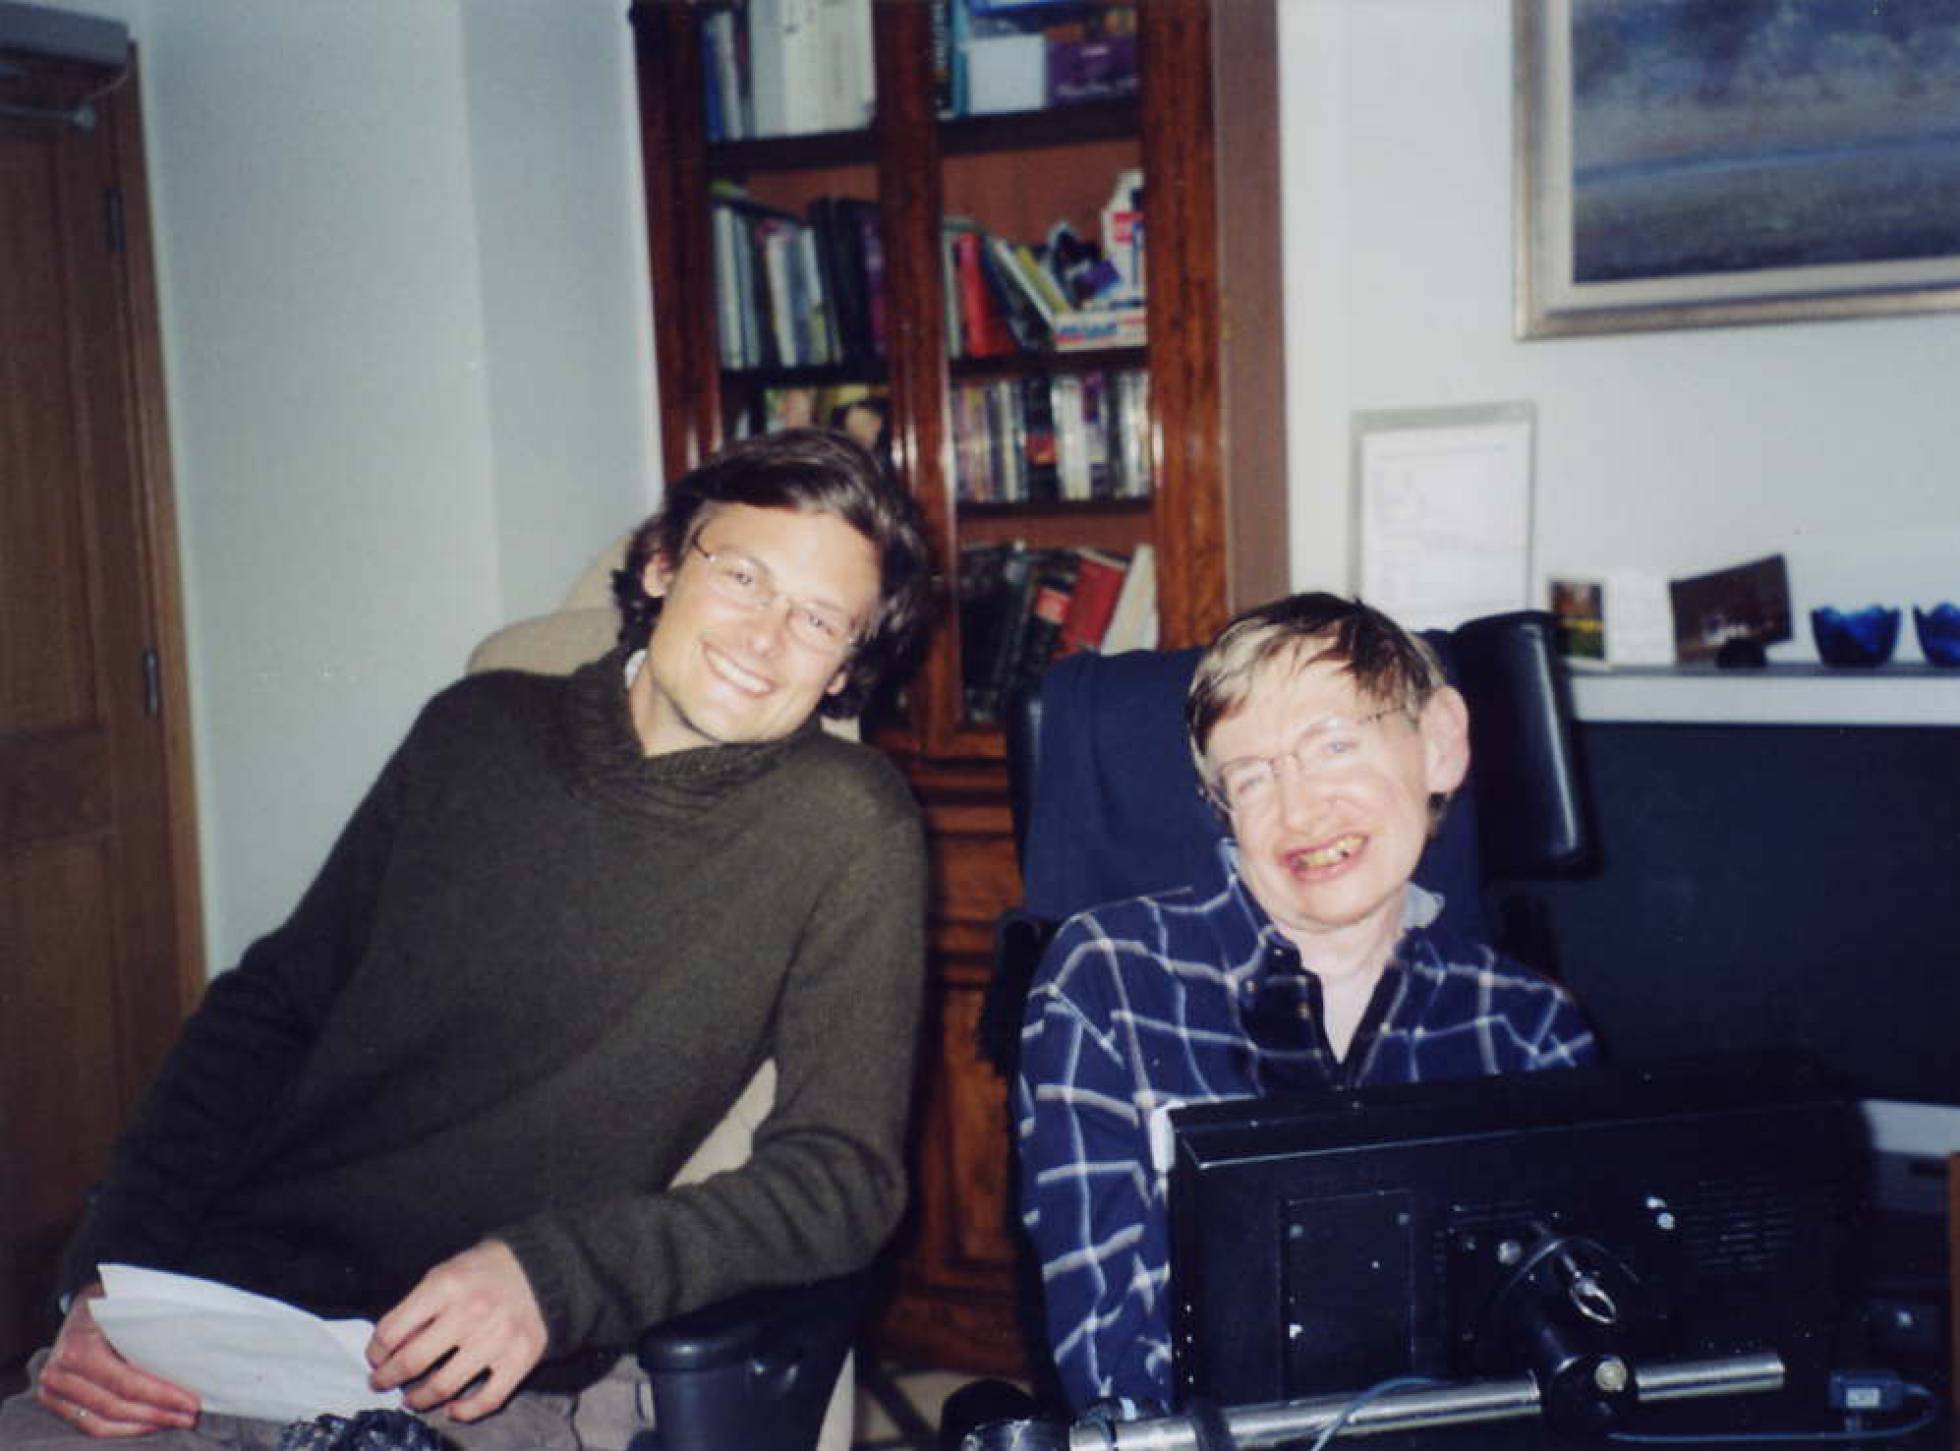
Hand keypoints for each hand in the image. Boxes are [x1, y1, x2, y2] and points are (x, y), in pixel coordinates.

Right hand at [33, 1284, 200, 1437]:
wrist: (82, 1306)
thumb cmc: (110, 1304)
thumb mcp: (129, 1307)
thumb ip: (151, 1332)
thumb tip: (190, 1356)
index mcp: (78, 1349)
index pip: (125, 1383)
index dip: (160, 1396)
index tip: (191, 1402)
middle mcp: (59, 1374)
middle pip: (115, 1407)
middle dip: (158, 1414)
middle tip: (190, 1415)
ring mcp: (53, 1391)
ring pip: (102, 1423)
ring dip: (142, 1425)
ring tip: (174, 1420)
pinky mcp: (55, 1402)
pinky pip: (91, 1425)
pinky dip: (123, 1428)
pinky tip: (149, 1422)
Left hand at [366, 1240, 547, 1422]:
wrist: (546, 1268)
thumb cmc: (487, 1270)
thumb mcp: (447, 1272)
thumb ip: (419, 1305)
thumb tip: (390, 1348)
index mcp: (446, 1285)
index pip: (392, 1331)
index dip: (375, 1351)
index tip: (375, 1358)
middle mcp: (470, 1313)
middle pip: (412, 1362)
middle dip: (387, 1379)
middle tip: (381, 1383)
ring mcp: (496, 1339)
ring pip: (443, 1386)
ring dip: (419, 1399)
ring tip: (412, 1399)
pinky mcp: (520, 1358)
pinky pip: (487, 1400)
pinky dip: (464, 1412)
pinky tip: (452, 1409)